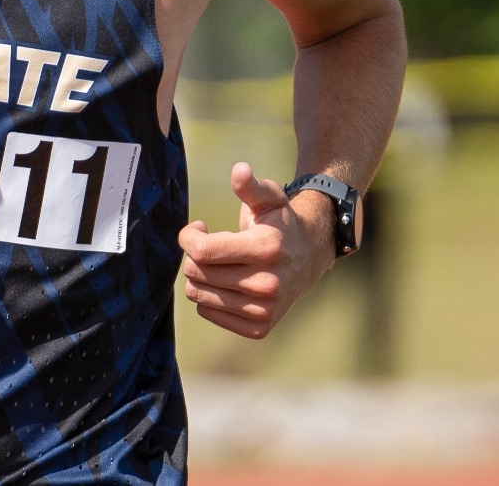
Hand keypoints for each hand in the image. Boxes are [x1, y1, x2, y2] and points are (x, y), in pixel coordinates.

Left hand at [177, 162, 335, 338]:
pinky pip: (207, 312)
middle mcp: (267, 284)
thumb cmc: (280, 222)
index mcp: (266, 249)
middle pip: (196, 272)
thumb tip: (239, 170)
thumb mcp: (269, 197)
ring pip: (197, 294)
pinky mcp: (259, 327)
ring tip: (218, 262)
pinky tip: (225, 282)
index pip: (202, 251)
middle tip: (209, 244)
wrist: (310, 255)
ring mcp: (264, 309)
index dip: (188, 236)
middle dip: (194, 254)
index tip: (198, 226)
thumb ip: (250, 186)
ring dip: (199, 275)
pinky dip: (209, 296)